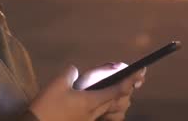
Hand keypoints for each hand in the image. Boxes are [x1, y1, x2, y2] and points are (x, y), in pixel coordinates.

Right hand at [29, 65, 144, 120]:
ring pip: (112, 111)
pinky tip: (102, 101)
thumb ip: (70, 73)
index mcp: (92, 102)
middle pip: (119, 101)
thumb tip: (75, 71)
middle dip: (128, 88)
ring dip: (120, 100)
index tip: (141, 71)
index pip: (118, 90)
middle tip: (135, 77)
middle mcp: (95, 113)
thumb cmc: (47, 107)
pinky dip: (107, 107)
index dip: (131, 80)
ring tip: (121, 89)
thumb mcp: (57, 84)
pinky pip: (102, 116)